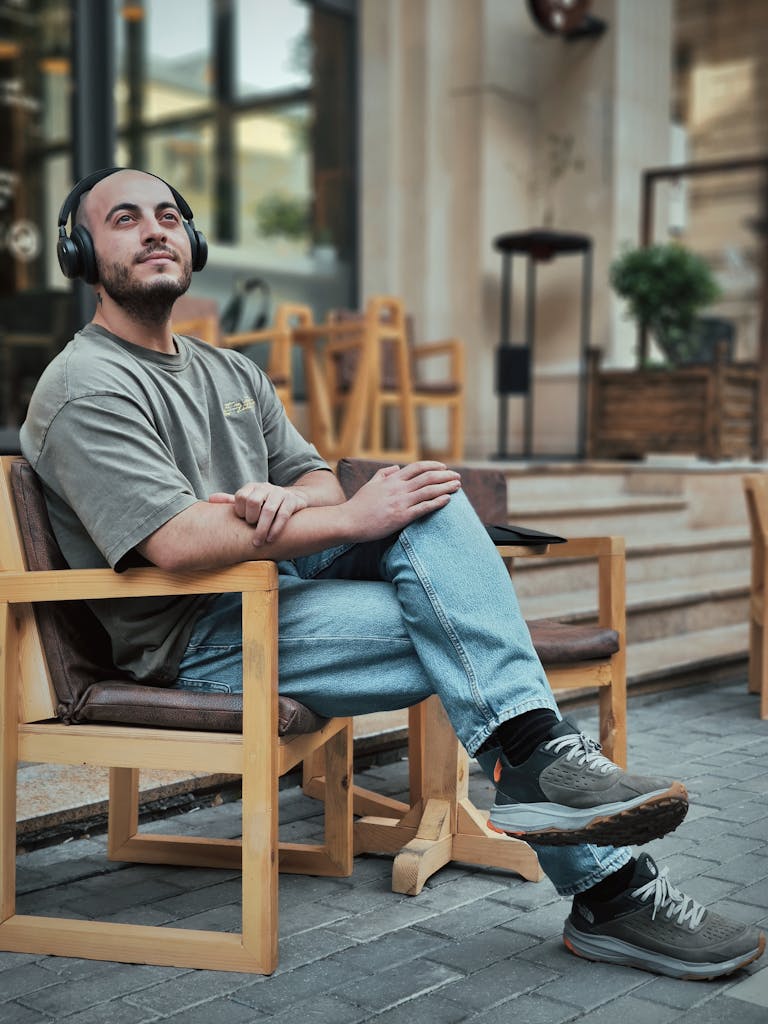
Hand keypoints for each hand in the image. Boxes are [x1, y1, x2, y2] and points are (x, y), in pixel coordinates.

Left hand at [209, 482, 308, 545]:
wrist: (292, 499)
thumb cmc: (265, 504)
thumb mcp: (248, 501)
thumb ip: (231, 501)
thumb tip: (210, 499)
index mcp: (252, 487)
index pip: (241, 497)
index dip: (240, 511)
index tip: (243, 521)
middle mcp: (266, 487)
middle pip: (254, 501)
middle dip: (251, 519)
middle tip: (251, 529)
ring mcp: (280, 493)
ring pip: (269, 510)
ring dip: (262, 529)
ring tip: (258, 542)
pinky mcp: (292, 501)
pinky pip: (283, 515)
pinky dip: (276, 529)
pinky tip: (271, 539)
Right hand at [344, 461, 460, 539]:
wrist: (349, 521)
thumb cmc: (358, 505)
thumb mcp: (370, 484)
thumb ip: (383, 474)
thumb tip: (396, 468)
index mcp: (392, 480)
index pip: (417, 467)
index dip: (433, 466)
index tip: (444, 468)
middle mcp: (398, 488)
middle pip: (428, 477)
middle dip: (446, 476)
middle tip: (457, 477)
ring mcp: (400, 502)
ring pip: (429, 490)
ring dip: (446, 487)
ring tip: (458, 486)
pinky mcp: (401, 517)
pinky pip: (423, 507)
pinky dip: (437, 502)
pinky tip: (447, 500)